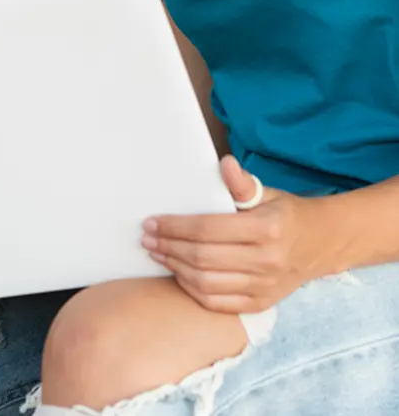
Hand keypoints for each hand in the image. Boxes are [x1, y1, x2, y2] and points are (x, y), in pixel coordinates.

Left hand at [142, 155, 328, 313]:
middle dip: (169, 247)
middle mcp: (267, 261)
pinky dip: (193, 290)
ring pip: (207, 283)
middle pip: (203, 258)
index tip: (152, 222)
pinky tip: (179, 274)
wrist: (321, 244)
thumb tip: (225, 163)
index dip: (175, 226)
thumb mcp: (267, 193)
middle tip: (147, 239)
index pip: (208, 229)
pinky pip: (219, 303)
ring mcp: (265, 287)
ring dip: (175, 268)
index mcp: (266, 229)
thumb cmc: (284, 214)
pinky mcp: (262, 304)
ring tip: (157, 254)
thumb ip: (242, 183)